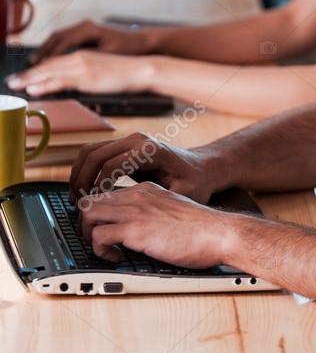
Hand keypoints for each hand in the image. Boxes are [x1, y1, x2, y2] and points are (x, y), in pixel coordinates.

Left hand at [6, 49, 152, 96]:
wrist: (140, 69)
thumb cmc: (123, 73)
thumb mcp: (99, 72)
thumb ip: (83, 76)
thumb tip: (71, 83)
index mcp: (81, 56)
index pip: (53, 62)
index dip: (36, 69)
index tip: (22, 76)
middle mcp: (78, 58)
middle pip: (47, 65)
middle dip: (27, 74)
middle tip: (10, 81)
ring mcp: (81, 66)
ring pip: (49, 72)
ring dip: (29, 79)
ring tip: (14, 85)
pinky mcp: (86, 77)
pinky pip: (60, 81)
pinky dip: (44, 85)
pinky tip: (33, 89)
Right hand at [35, 19, 153, 60]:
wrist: (144, 40)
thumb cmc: (128, 48)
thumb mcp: (109, 55)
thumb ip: (89, 60)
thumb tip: (69, 67)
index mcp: (88, 29)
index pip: (62, 43)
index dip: (49, 56)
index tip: (37, 68)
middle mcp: (84, 25)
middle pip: (56, 38)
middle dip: (42, 53)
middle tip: (29, 67)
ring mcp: (85, 27)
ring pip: (58, 38)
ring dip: (46, 50)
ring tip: (34, 63)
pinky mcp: (87, 32)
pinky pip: (65, 39)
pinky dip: (55, 48)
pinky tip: (49, 58)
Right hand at [70, 131, 220, 205]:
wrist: (202, 167)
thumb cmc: (196, 182)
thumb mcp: (183, 194)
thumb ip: (159, 200)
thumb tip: (133, 212)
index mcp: (149, 150)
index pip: (111, 165)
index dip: (97, 188)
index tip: (92, 207)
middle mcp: (136, 140)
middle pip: (94, 154)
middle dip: (81, 180)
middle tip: (76, 204)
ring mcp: (129, 140)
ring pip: (90, 151)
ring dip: (79, 174)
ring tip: (77, 198)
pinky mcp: (124, 146)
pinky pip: (95, 153)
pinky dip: (85, 170)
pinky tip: (85, 190)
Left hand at [80, 182, 237, 266]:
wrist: (218, 232)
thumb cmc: (204, 229)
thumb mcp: (175, 212)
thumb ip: (156, 215)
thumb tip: (145, 233)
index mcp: (147, 190)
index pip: (109, 193)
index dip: (101, 213)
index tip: (104, 229)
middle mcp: (137, 195)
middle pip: (91, 200)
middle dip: (86, 222)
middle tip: (96, 240)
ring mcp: (134, 211)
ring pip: (87, 213)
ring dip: (87, 234)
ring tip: (103, 248)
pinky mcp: (134, 229)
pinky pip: (97, 235)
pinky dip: (99, 249)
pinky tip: (116, 257)